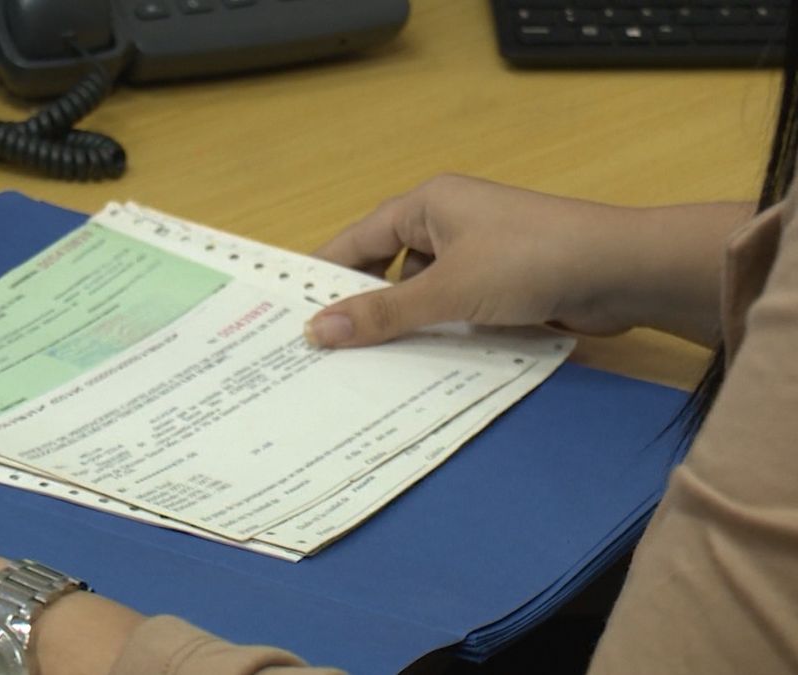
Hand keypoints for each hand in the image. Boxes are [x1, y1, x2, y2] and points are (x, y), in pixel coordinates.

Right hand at [305, 175, 748, 347]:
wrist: (622, 271)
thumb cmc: (529, 262)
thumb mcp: (448, 290)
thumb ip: (383, 313)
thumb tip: (316, 332)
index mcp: (427, 204)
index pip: (357, 239)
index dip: (323, 275)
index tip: (289, 315)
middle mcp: (447, 224)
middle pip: (386, 268)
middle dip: (362, 307)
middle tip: (321, 353)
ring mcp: (477, 254)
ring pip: (421, 294)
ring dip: (403, 326)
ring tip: (363, 370)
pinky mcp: (501, 284)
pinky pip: (453, 309)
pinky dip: (438, 333)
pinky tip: (418, 368)